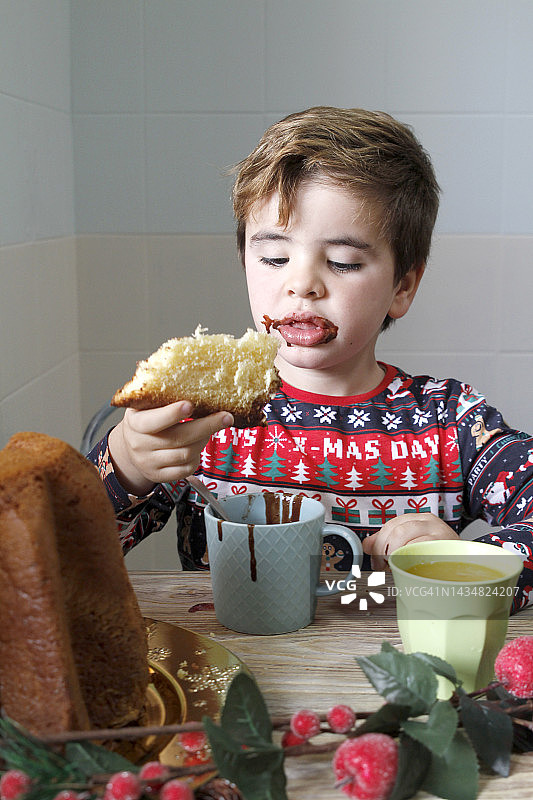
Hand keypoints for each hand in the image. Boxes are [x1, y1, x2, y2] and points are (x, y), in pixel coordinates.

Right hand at [108, 401, 232, 495]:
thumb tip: (195, 379)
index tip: (190, 404)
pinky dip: (197, 456)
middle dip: (206, 426)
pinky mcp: (160, 475)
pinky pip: (186, 469)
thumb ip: (162, 397)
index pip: (153, 421)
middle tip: (226, 416)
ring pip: (186, 454)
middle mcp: (140, 445)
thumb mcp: (145, 406)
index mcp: (135, 423)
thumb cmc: (145, 419)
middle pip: (178, 438)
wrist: (130, 446)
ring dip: (204, 439)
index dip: (172, 414)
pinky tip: (199, 444)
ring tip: (212, 427)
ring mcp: (149, 462)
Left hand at [362, 513, 458, 570]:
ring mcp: (439, 532)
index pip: (391, 524)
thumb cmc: (441, 558)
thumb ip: (388, 543)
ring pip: (403, 536)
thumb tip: (366, 544)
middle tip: (382, 565)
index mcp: (421, 519)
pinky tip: (411, 567)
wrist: (471, 566)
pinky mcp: (444, 545)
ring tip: (396, 566)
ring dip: (394, 554)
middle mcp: (430, 522)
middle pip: (395, 529)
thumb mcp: (413, 546)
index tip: (374, 557)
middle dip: (383, 549)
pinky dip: (409, 559)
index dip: (378, 542)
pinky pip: (418, 549)